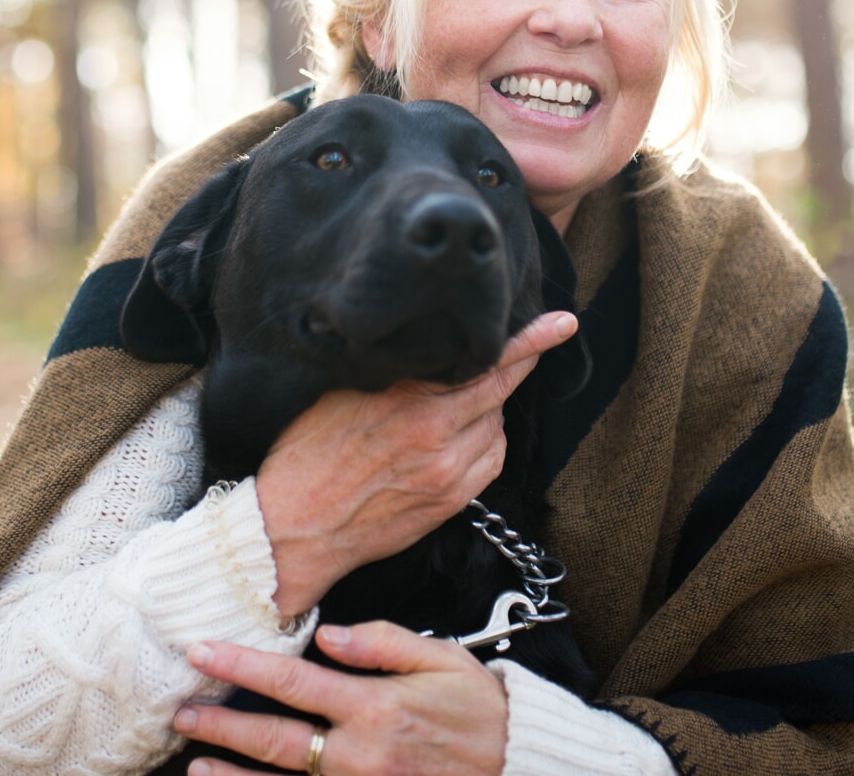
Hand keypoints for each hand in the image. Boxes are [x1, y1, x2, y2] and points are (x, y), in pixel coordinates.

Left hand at [174, 622, 506, 775]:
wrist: (518, 767)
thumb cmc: (480, 711)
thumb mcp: (442, 660)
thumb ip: (383, 643)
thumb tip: (328, 633)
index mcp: (375, 707)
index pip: (292, 681)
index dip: (241, 666)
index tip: (201, 652)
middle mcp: (360, 755)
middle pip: (275, 739)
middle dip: (221, 724)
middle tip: (181, 712)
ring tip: (195, 766)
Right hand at [255, 310, 576, 615]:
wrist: (293, 530)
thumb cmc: (305, 458)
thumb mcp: (338, 395)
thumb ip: (389, 372)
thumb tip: (421, 346)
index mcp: (407, 401)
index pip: (482, 362)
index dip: (526, 341)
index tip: (560, 323)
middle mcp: (435, 436)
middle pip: (498, 391)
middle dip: (524, 361)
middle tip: (548, 334)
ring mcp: (447, 474)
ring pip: (496, 426)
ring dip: (488, 408)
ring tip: (457, 400)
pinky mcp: (449, 502)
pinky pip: (490, 461)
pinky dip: (487, 441)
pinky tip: (463, 435)